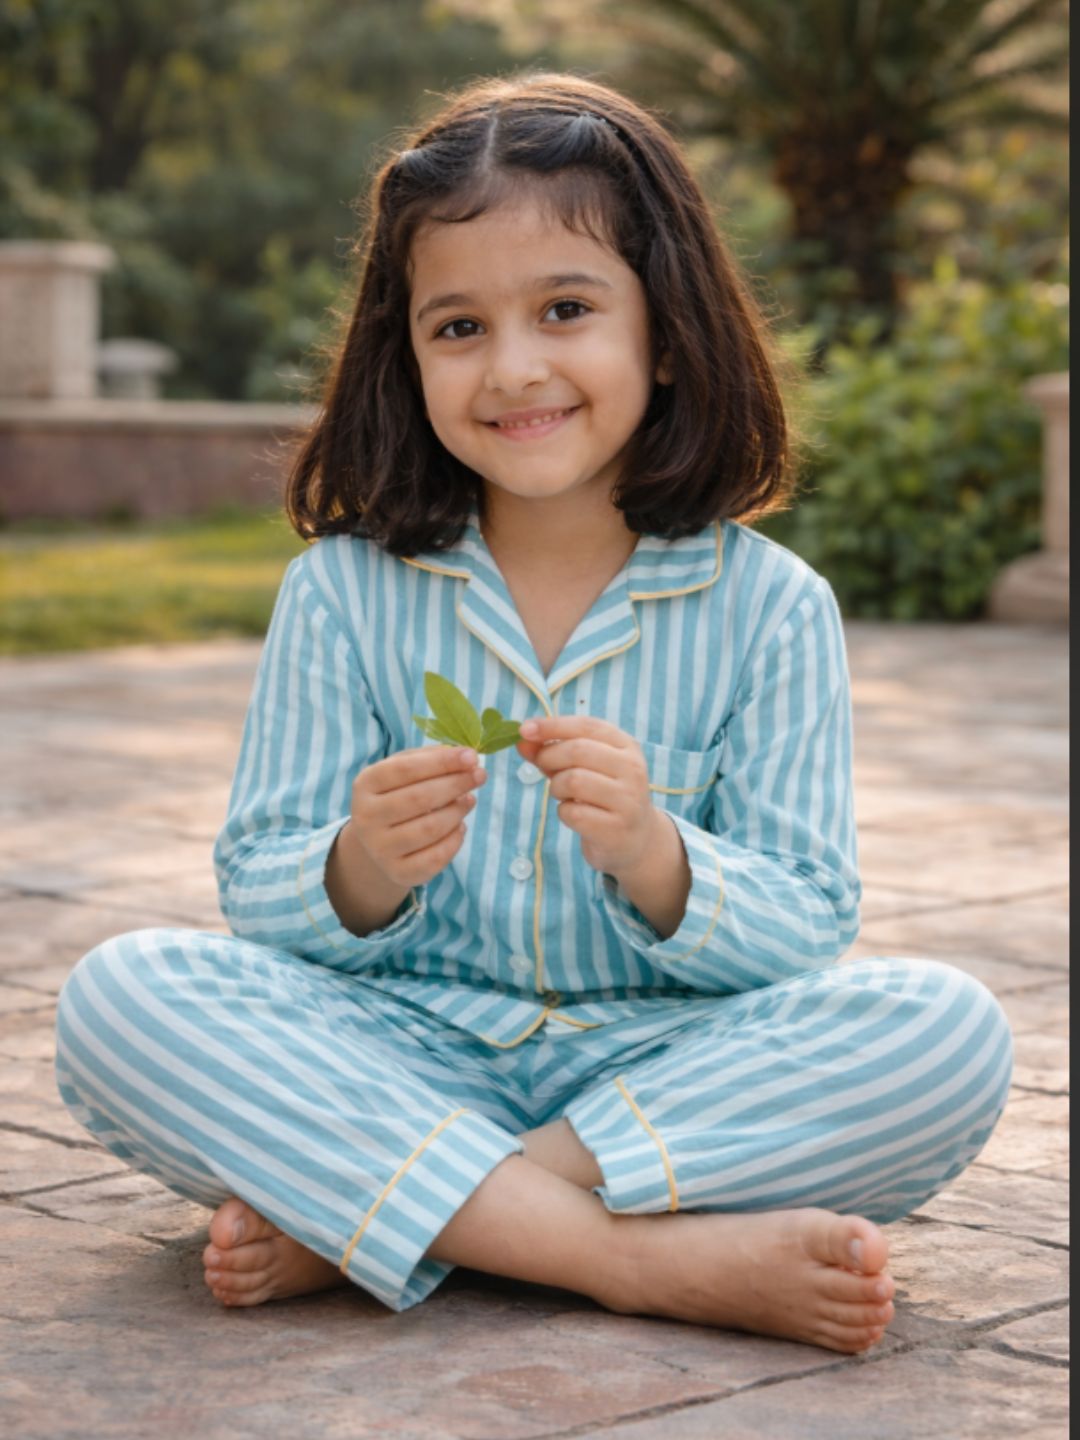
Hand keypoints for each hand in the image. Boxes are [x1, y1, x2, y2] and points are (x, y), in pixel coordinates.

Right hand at [349, 745, 487, 888]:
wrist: (378, 841)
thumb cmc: (398, 794)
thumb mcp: (405, 770)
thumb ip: (431, 758)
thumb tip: (465, 757)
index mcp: (366, 783)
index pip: (406, 769)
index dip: (442, 762)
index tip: (471, 756)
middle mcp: (366, 817)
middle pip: (419, 798)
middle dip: (456, 784)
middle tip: (480, 776)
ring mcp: (380, 848)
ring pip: (430, 828)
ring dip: (458, 811)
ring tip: (469, 800)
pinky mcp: (398, 872)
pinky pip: (436, 857)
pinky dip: (455, 840)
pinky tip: (459, 826)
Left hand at [516, 716, 665, 879]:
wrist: (635, 839)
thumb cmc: (602, 795)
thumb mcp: (582, 767)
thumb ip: (553, 751)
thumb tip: (522, 739)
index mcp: (626, 746)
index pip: (587, 726)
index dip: (552, 725)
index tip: (524, 730)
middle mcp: (632, 769)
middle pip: (577, 750)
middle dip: (549, 757)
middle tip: (543, 767)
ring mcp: (627, 800)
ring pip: (573, 780)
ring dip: (556, 787)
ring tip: (563, 794)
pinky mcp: (615, 828)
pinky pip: (573, 813)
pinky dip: (563, 812)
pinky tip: (574, 814)